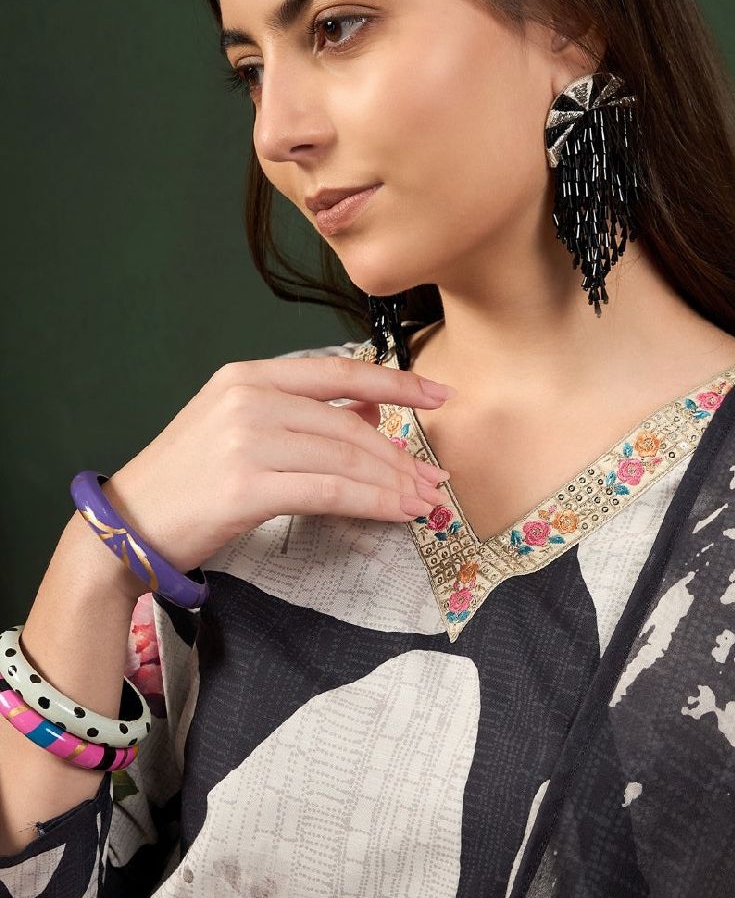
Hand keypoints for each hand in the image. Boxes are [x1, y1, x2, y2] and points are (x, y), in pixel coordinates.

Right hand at [102, 355, 454, 576]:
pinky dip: (372, 502)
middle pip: (349, 424)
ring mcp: (247, 440)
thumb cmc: (188, 481)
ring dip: (393, 483)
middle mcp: (249, 398)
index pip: (340, 372)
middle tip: (433, 479)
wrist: (128, 525)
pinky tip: (397, 512)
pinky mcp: (248, 485)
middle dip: (400, 455)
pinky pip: (330, 491)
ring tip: (423, 501)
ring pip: (346, 459)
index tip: (441, 395)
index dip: (398, 383)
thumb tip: (370, 405)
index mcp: (248, 376)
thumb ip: (304, 411)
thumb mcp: (241, 427)